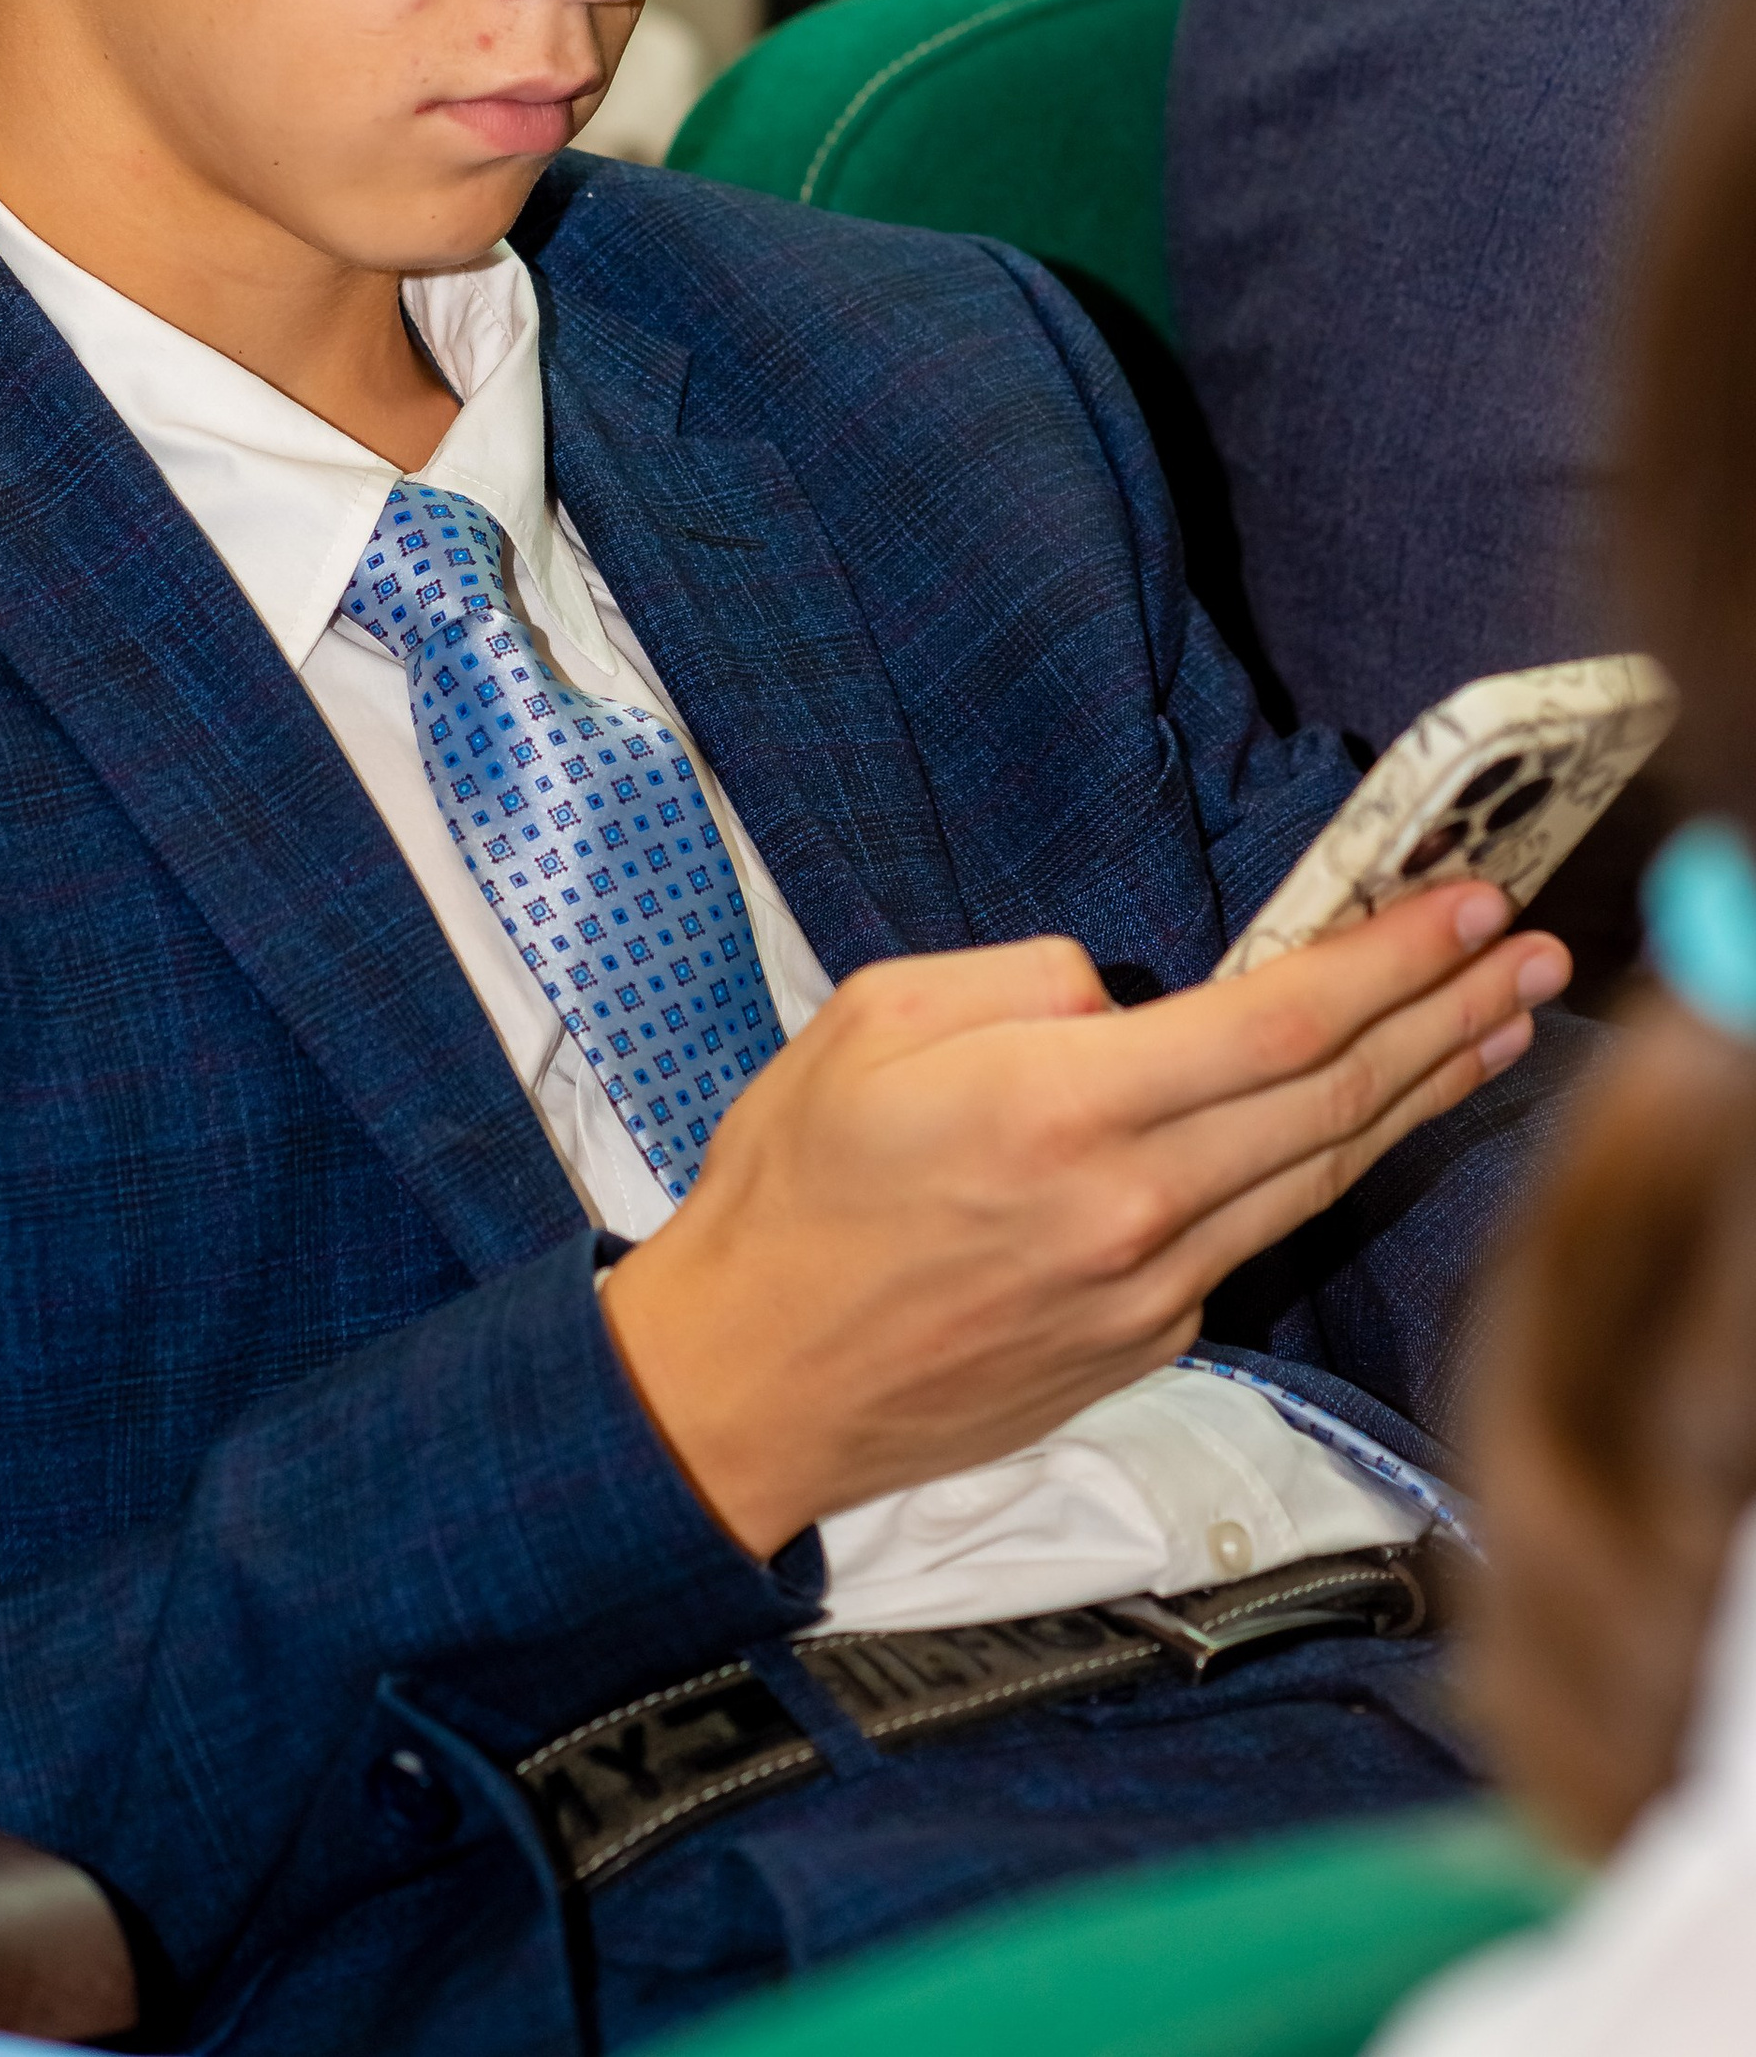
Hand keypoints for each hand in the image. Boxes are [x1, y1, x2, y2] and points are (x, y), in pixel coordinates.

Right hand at [602, 882, 1567, 1558]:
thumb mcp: (870, 1016)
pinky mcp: (1144, 1344)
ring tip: (1498, 1030)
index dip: (1392, 960)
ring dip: (1423, 1095)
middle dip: (1449, 1014)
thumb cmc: (794, 1184)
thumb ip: (1018, 981)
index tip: (1465, 904)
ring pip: (1318, 1176)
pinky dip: (1323, 1169)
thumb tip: (1120, 997)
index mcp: (1060, 1108)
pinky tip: (1363, 1125)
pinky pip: (1249, 1236)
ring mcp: (1147, 1291)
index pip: (1278, 1022)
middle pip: (1334, 1101)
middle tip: (1530, 950)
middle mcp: (1129, 1207)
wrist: (751, 1377)